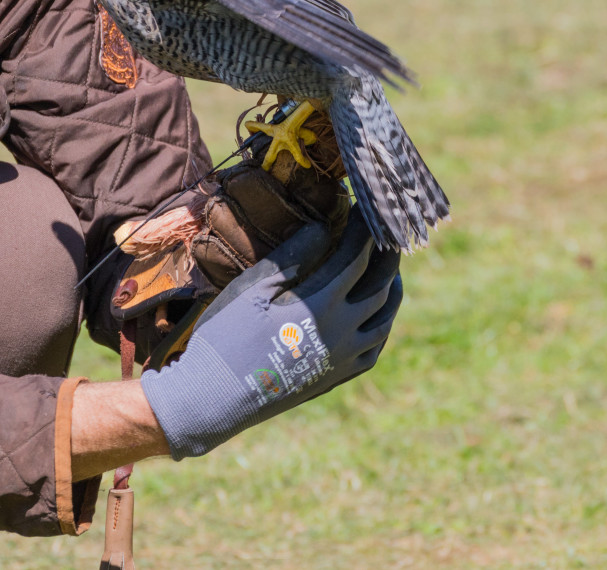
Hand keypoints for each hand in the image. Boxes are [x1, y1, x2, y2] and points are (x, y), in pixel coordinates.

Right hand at [138, 216, 401, 459]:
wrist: (216, 399)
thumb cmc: (226, 337)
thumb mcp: (252, 289)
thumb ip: (293, 256)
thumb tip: (324, 225)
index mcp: (321, 305)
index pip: (357, 256)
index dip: (363, 229)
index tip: (362, 208)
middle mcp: (343, 332)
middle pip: (382, 285)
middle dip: (387, 255)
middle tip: (386, 232)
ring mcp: (343, 359)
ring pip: (385, 319)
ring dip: (391, 289)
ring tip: (388, 269)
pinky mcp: (336, 378)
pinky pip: (374, 349)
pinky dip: (381, 325)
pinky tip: (374, 316)